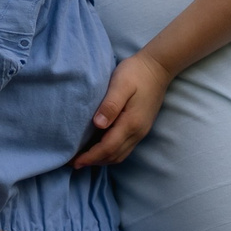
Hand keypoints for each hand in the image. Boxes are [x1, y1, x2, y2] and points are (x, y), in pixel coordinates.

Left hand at [73, 53, 171, 167]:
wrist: (158, 68)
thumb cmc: (136, 73)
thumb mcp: (120, 84)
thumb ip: (110, 105)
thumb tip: (98, 125)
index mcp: (131, 123)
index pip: (108, 148)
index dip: (90, 157)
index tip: (74, 161)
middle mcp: (137, 132)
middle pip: (113, 156)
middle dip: (93, 162)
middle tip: (73, 162)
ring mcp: (141, 131)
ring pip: (119, 154)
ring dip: (102, 159)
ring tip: (84, 158)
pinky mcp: (141, 128)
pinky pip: (124, 148)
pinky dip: (110, 152)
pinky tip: (99, 148)